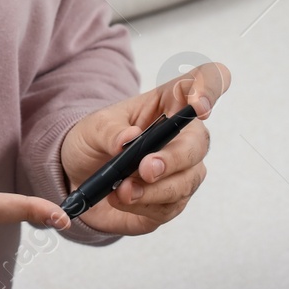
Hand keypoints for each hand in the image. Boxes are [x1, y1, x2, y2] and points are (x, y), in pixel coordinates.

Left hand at [58, 60, 229, 236]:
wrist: (79, 177)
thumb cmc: (93, 142)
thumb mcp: (92, 128)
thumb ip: (109, 131)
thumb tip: (128, 138)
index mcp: (168, 102)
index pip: (204, 82)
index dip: (209, 88)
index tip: (198, 106)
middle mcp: (183, 135)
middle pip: (197, 143)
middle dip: (173, 159)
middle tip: (146, 169)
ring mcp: (182, 170)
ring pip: (186, 182)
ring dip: (154, 190)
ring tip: (123, 190)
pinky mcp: (172, 200)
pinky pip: (169, 207)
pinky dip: (144, 206)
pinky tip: (122, 199)